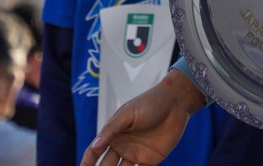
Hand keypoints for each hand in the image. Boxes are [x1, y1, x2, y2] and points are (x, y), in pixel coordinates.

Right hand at [82, 69, 206, 165]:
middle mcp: (121, 146)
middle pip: (105, 165)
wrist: (176, 103)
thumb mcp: (128, 114)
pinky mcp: (150, 161)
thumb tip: (94, 145)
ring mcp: (135, 154)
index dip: (87, 162)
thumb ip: (111, 130)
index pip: (95, 151)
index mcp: (113, 133)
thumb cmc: (149, 103)